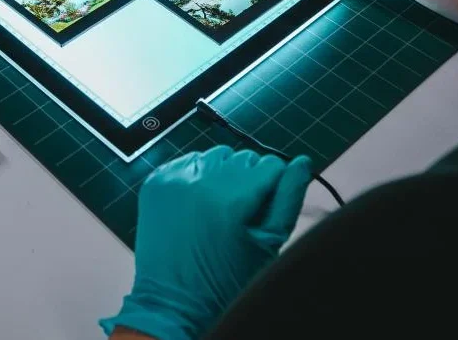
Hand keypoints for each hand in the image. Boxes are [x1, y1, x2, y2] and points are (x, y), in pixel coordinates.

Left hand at [100, 146, 311, 339]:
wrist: (173, 301)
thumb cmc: (227, 279)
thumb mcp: (268, 243)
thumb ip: (288, 198)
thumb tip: (301, 162)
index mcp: (231, 198)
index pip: (271, 165)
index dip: (274, 186)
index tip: (265, 209)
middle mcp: (200, 180)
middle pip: (244, 158)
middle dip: (249, 180)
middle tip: (242, 214)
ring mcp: (174, 178)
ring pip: (217, 155)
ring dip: (224, 174)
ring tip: (220, 208)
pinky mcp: (156, 181)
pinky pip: (189, 161)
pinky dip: (199, 176)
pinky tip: (198, 204)